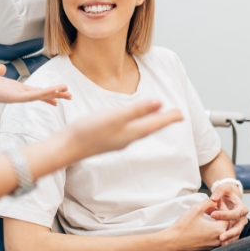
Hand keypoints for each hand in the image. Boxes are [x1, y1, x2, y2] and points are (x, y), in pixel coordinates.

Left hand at [0, 64, 71, 104]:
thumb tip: (1, 68)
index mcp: (13, 88)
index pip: (34, 91)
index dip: (46, 92)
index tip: (58, 94)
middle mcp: (16, 94)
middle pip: (40, 94)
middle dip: (55, 94)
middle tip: (70, 96)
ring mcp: (16, 97)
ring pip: (39, 95)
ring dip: (54, 93)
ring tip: (68, 93)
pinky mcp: (14, 98)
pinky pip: (33, 96)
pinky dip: (44, 94)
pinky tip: (54, 92)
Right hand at [66, 100, 182, 161]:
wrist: (67, 147)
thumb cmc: (88, 132)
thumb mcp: (115, 117)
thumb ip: (137, 110)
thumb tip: (159, 103)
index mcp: (132, 133)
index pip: (156, 124)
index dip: (169, 118)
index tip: (182, 114)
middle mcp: (127, 139)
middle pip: (151, 128)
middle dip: (163, 121)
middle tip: (175, 116)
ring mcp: (117, 140)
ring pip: (141, 130)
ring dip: (151, 123)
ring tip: (158, 117)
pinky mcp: (108, 139)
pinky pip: (130, 131)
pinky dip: (138, 125)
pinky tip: (133, 123)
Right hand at [159, 198, 228, 250]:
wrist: (173, 242)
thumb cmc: (184, 225)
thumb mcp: (196, 209)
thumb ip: (208, 202)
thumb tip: (215, 201)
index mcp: (218, 230)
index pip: (228, 216)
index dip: (222, 207)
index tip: (215, 202)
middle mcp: (219, 240)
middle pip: (226, 225)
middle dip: (220, 215)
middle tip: (211, 208)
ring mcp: (214, 246)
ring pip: (222, 232)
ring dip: (217, 223)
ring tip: (209, 216)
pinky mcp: (208, 250)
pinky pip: (216, 239)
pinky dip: (214, 231)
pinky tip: (205, 225)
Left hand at [210, 183, 248, 244]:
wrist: (228, 197)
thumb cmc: (225, 192)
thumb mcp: (223, 188)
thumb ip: (219, 191)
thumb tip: (214, 198)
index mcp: (242, 208)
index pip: (235, 213)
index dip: (224, 214)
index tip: (212, 215)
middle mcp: (243, 218)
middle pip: (239, 227)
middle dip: (230, 233)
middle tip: (220, 237)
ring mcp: (239, 225)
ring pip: (236, 235)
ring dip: (229, 240)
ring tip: (221, 244)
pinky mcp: (234, 230)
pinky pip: (232, 237)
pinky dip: (228, 241)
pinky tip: (220, 245)